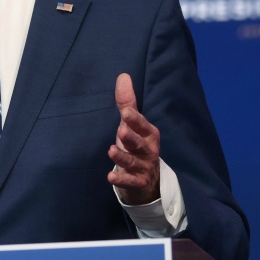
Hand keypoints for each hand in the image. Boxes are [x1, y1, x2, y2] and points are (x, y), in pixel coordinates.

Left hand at [107, 73, 160, 204]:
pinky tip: (110, 177)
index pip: (142, 125)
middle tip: (121, 130)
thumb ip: (127, 103)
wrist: (148, 181)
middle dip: (131, 137)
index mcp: (148, 134)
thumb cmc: (136, 147)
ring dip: (123, 158)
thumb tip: (123, 76)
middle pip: (139, 143)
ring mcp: (143, 168)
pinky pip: (129, 182)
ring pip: (133, 162)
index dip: (135, 120)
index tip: (125, 113)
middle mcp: (148, 150)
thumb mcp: (132, 125)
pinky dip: (121, 180)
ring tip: (111, 151)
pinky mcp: (137, 183)